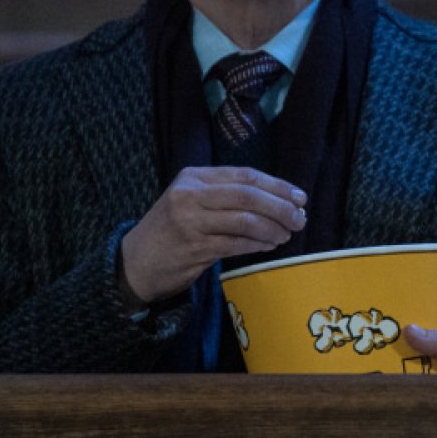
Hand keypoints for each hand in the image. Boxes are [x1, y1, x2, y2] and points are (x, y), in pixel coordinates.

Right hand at [119, 166, 305, 305]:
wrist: (136, 262)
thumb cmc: (173, 229)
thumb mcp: (193, 200)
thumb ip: (227, 194)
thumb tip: (281, 198)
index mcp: (194, 176)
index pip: (244, 175)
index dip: (277, 185)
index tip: (300, 197)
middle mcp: (190, 194)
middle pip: (247, 196)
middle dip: (280, 207)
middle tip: (300, 219)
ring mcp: (189, 221)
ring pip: (244, 221)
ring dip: (272, 229)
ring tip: (286, 235)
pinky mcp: (193, 248)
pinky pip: (236, 244)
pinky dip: (257, 244)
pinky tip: (269, 245)